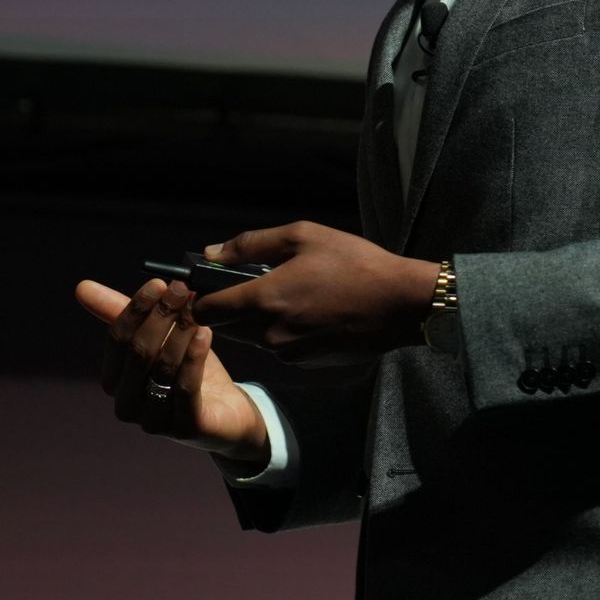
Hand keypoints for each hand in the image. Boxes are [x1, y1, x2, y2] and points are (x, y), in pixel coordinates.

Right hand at [75, 278, 270, 471]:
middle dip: (160, 316)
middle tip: (182, 290)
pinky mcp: (183, 428)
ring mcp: (153, 420)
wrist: (227, 410)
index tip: (157, 283)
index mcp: (115, 380)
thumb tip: (82, 287)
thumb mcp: (159, 338)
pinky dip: (194, 357)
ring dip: (180, 332)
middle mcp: (128, 403)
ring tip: (197, 308)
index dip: (135, 310)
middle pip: (139, 353)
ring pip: (163, 369)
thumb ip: (124, 313)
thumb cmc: (187, 369)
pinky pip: (186, 388)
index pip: (117, 340)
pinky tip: (205, 333)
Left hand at [191, 221, 439, 366]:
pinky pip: (278, 347)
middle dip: (227, 308)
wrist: (400, 304)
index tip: (204, 285)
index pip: (205, 310)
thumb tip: (212, 253)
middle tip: (246, 284)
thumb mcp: (303, 236)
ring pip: (252, 338)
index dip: (199, 298)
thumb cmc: (355, 263)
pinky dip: (281, 332)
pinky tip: (307, 312)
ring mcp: (288, 352)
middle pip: (225, 327)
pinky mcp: (306, 363)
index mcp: (265, 298)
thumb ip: (251, 244)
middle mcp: (269, 332)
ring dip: (255, 319)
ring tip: (286, 294)